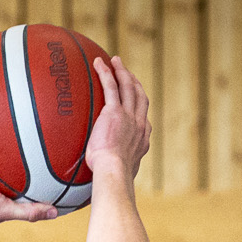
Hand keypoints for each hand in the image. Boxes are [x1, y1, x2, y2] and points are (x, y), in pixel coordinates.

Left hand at [83, 56, 150, 182]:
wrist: (113, 174)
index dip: (139, 105)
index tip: (134, 99)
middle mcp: (139, 124)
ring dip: (123, 72)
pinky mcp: (115, 112)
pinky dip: (106, 73)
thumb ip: (112, 171)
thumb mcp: (116, 175)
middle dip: (134, 82)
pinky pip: (111, 87)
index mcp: (142, 139)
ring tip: (115, 61)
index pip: (143, 117)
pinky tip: (98, 63)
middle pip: (139, 97)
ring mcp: (129, 116)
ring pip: (128, 87)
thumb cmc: (111, 180)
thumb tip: (102, 181)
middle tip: (126, 72)